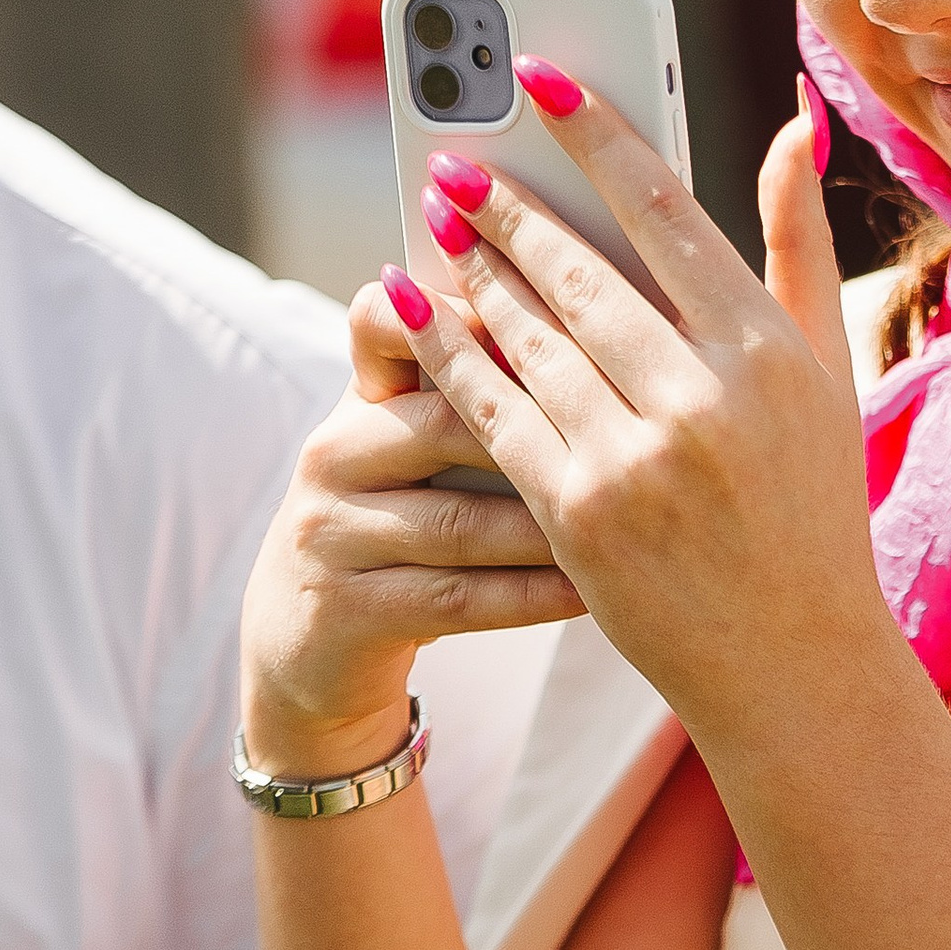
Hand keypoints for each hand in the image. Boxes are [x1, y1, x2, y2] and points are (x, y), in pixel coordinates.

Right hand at [239, 275, 586, 773]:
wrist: (314, 641)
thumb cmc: (405, 525)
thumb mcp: (422, 450)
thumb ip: (484, 389)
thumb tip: (593, 319)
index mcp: (362, 399)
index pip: (384, 321)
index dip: (455, 309)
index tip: (544, 310)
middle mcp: (334, 453)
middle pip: (445, 422)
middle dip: (544, 426)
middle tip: (636, 425)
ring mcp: (329, 533)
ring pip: (458, 522)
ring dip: (549, 524)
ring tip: (631, 519)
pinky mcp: (342, 610)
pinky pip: (455, 598)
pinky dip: (530, 596)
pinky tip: (589, 590)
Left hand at [384, 78, 903, 760]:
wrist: (795, 660)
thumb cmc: (813, 501)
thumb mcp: (828, 367)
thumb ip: (799, 240)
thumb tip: (792, 118)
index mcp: (767, 348)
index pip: (665, 208)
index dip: (596, 133)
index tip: (542, 78)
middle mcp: (703, 397)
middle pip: (579, 270)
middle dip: (509, 206)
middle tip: (456, 157)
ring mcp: (634, 458)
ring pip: (527, 336)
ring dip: (472, 270)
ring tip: (437, 221)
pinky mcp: (576, 512)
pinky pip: (493, 410)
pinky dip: (448, 352)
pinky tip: (414, 310)